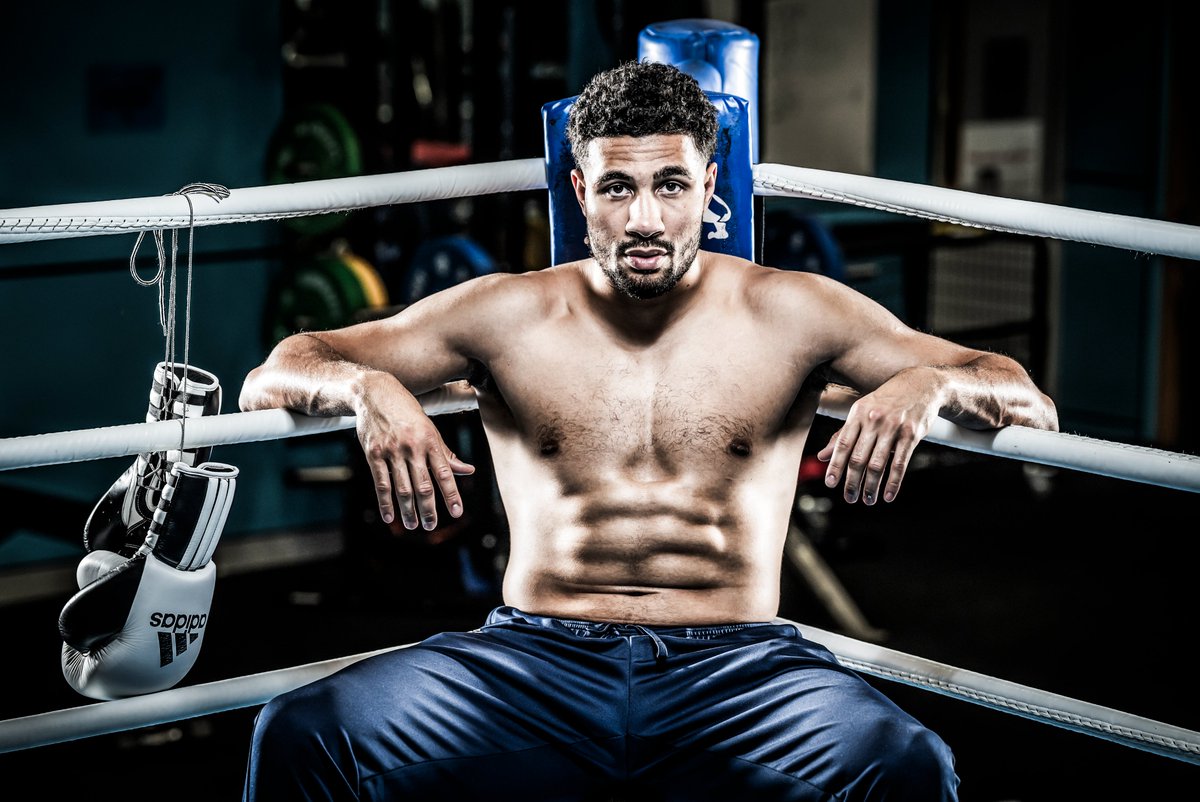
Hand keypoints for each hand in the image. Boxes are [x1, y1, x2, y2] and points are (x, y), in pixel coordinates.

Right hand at [356, 379, 475, 529]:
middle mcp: (412, 447)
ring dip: (408, 510)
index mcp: (430, 440)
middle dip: (428, 509)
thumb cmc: (407, 412)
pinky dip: (385, 502)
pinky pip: (381, 483)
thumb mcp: (430, 429)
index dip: (451, 494)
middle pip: (423, 485)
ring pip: (402, 488)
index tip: (457, 512)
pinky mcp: (373, 454)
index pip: (445, 473)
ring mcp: (391, 451)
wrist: (375, 393)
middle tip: (431, 527)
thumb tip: (469, 471)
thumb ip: (447, 454)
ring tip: (413, 525)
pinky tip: (390, 517)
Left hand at [815, 371, 940, 504]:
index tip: (830, 484)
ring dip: (871, 486)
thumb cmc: (886, 401)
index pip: (843, 444)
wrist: (921, 385)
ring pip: (878, 464)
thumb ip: (843, 434)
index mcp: (858, 413)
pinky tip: (888, 496)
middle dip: (852, 481)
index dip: (835, 466)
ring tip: (868, 500)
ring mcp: (894, 427)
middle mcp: (874, 420)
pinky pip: (900, 463)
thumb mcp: (862, 411)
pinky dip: (893, 482)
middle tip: (849, 498)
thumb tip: (821, 456)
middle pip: (859, 457)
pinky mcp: (912, 434)